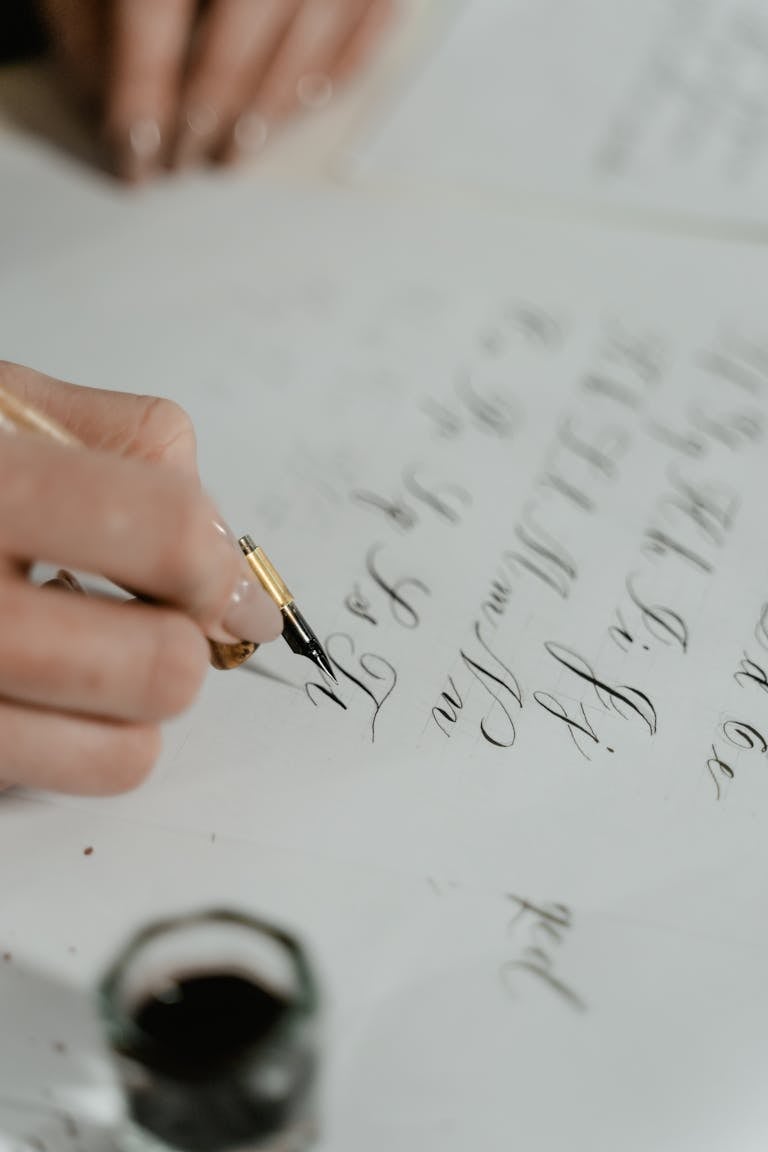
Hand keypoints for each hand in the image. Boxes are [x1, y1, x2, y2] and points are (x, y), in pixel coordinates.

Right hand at [0, 361, 280, 794]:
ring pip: (126, 754)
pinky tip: (42, 687)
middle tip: (157, 615)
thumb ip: (128, 446)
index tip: (230, 580)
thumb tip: (228, 560)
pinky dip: (81, 744)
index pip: (167, 530)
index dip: (223, 563)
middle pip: (160, 666)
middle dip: (185, 642)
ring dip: (138, 706)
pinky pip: (59, 779)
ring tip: (94, 652)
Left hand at [38, 0, 394, 180]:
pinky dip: (333, 74)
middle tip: (185, 159)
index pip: (155, 9)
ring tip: (234, 147)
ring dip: (271, 107)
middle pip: (242, 24)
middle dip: (211, 109)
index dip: (142, 91)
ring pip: (311, 34)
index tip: (132, 151)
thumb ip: (87, 8)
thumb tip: (104, 93)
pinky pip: (371, 23)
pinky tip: (298, 106)